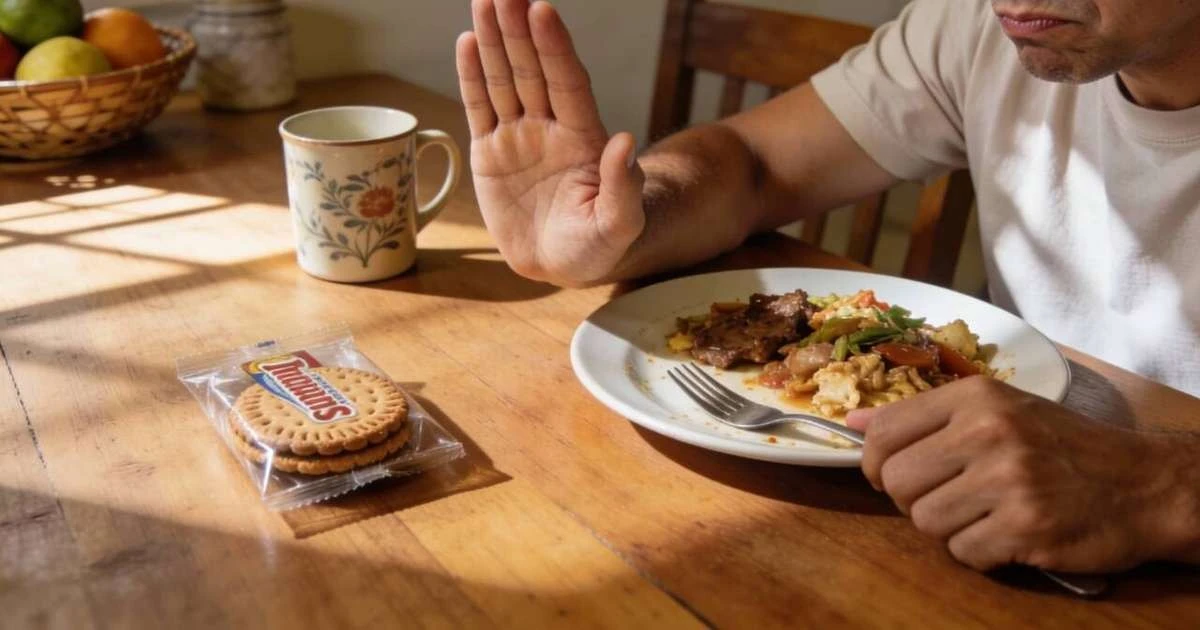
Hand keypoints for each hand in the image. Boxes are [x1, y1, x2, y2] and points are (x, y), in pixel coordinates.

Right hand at [457, 0, 644, 286]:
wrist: (564, 265)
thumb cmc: (599, 246)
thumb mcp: (618, 225)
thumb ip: (621, 186)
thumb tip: (627, 142)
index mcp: (583, 138)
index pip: (567, 83)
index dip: (554, 47)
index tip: (542, 11)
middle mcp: (550, 127)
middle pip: (532, 70)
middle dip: (518, 30)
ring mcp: (519, 136)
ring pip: (504, 79)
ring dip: (493, 41)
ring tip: (483, 1)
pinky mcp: (491, 153)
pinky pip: (480, 107)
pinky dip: (472, 76)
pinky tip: (466, 41)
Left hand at [846, 376, 1182, 572]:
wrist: (1143, 484)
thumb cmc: (1062, 446)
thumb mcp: (999, 410)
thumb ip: (925, 416)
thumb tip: (853, 421)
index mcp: (975, 397)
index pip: (883, 431)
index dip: (874, 462)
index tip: (891, 473)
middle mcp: (988, 432)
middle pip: (895, 481)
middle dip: (911, 499)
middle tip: (948, 498)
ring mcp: (1007, 480)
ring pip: (923, 521)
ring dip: (948, 528)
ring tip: (984, 513)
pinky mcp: (1025, 526)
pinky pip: (963, 552)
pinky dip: (980, 552)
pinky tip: (1007, 534)